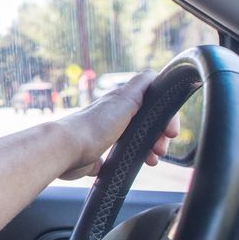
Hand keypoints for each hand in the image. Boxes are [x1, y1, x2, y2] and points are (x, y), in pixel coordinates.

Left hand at [56, 70, 178, 180]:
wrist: (67, 149)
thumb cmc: (95, 126)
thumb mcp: (125, 99)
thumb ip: (141, 85)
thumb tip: (154, 73)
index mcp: (121, 103)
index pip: (152, 106)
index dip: (165, 118)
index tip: (171, 132)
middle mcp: (113, 118)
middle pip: (145, 126)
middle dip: (159, 138)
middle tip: (160, 149)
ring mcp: (104, 137)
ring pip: (135, 143)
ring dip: (148, 151)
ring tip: (151, 160)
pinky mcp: (96, 156)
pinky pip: (116, 159)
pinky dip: (127, 163)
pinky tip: (132, 165)